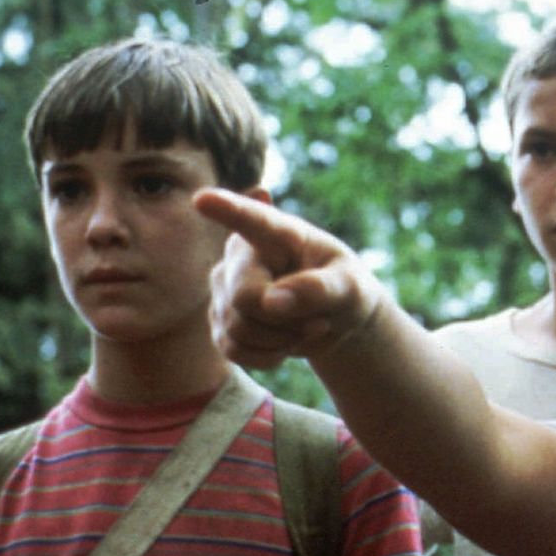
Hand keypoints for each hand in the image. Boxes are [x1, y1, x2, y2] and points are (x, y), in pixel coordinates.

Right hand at [198, 188, 384, 368]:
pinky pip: (233, 350)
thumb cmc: (345, 290)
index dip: (226, 209)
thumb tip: (272, 302)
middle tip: (319, 321)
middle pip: (243, 297)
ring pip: (237, 328)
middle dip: (283, 320)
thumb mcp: (352, 288)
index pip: (251, 219)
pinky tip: (285, 344)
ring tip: (305, 328)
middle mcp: (241, 254)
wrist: (334, 319)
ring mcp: (224, 286)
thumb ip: (320, 289)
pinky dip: (267, 357)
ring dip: (281, 340)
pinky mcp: (219, 319)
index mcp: (278, 233)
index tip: (204, 198)